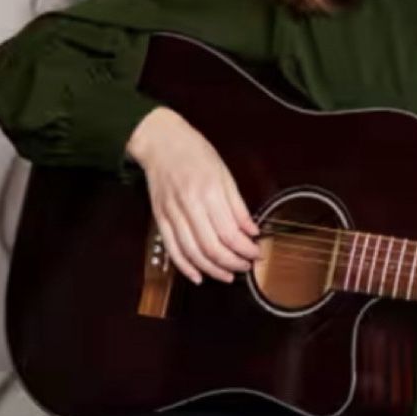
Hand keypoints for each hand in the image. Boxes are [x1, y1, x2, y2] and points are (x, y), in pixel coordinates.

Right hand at [126, 106, 260, 285]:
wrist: (159, 140)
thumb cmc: (193, 151)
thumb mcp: (223, 172)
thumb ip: (237, 205)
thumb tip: (252, 231)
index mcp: (208, 191)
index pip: (230, 232)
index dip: (246, 249)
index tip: (257, 253)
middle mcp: (189, 205)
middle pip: (212, 247)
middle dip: (233, 263)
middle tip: (246, 266)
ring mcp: (171, 213)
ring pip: (193, 253)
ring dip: (213, 269)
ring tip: (228, 275)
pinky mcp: (159, 217)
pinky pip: (172, 249)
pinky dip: (185, 267)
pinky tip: (198, 275)